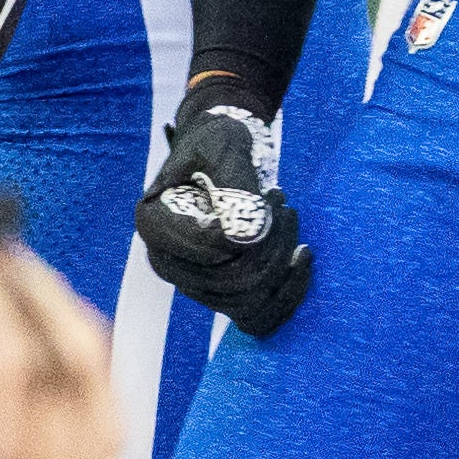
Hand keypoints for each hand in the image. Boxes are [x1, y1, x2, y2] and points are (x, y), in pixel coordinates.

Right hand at [132, 86, 310, 334]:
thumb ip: (235, 182)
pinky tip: (302, 257)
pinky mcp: (218, 293)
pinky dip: (287, 296)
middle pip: (234, 284)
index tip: (273, 196)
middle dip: (275, 244)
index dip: (255, 231)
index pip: (214, 253)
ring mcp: (192, 283)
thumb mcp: (227, 144)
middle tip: (285, 203)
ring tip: (290, 219)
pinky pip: (256, 319)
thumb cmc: (221, 139)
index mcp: (156, 226)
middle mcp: (167, 262)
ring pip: (248, 304)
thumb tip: (246, 236)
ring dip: (283, 265)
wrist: (221, 150)